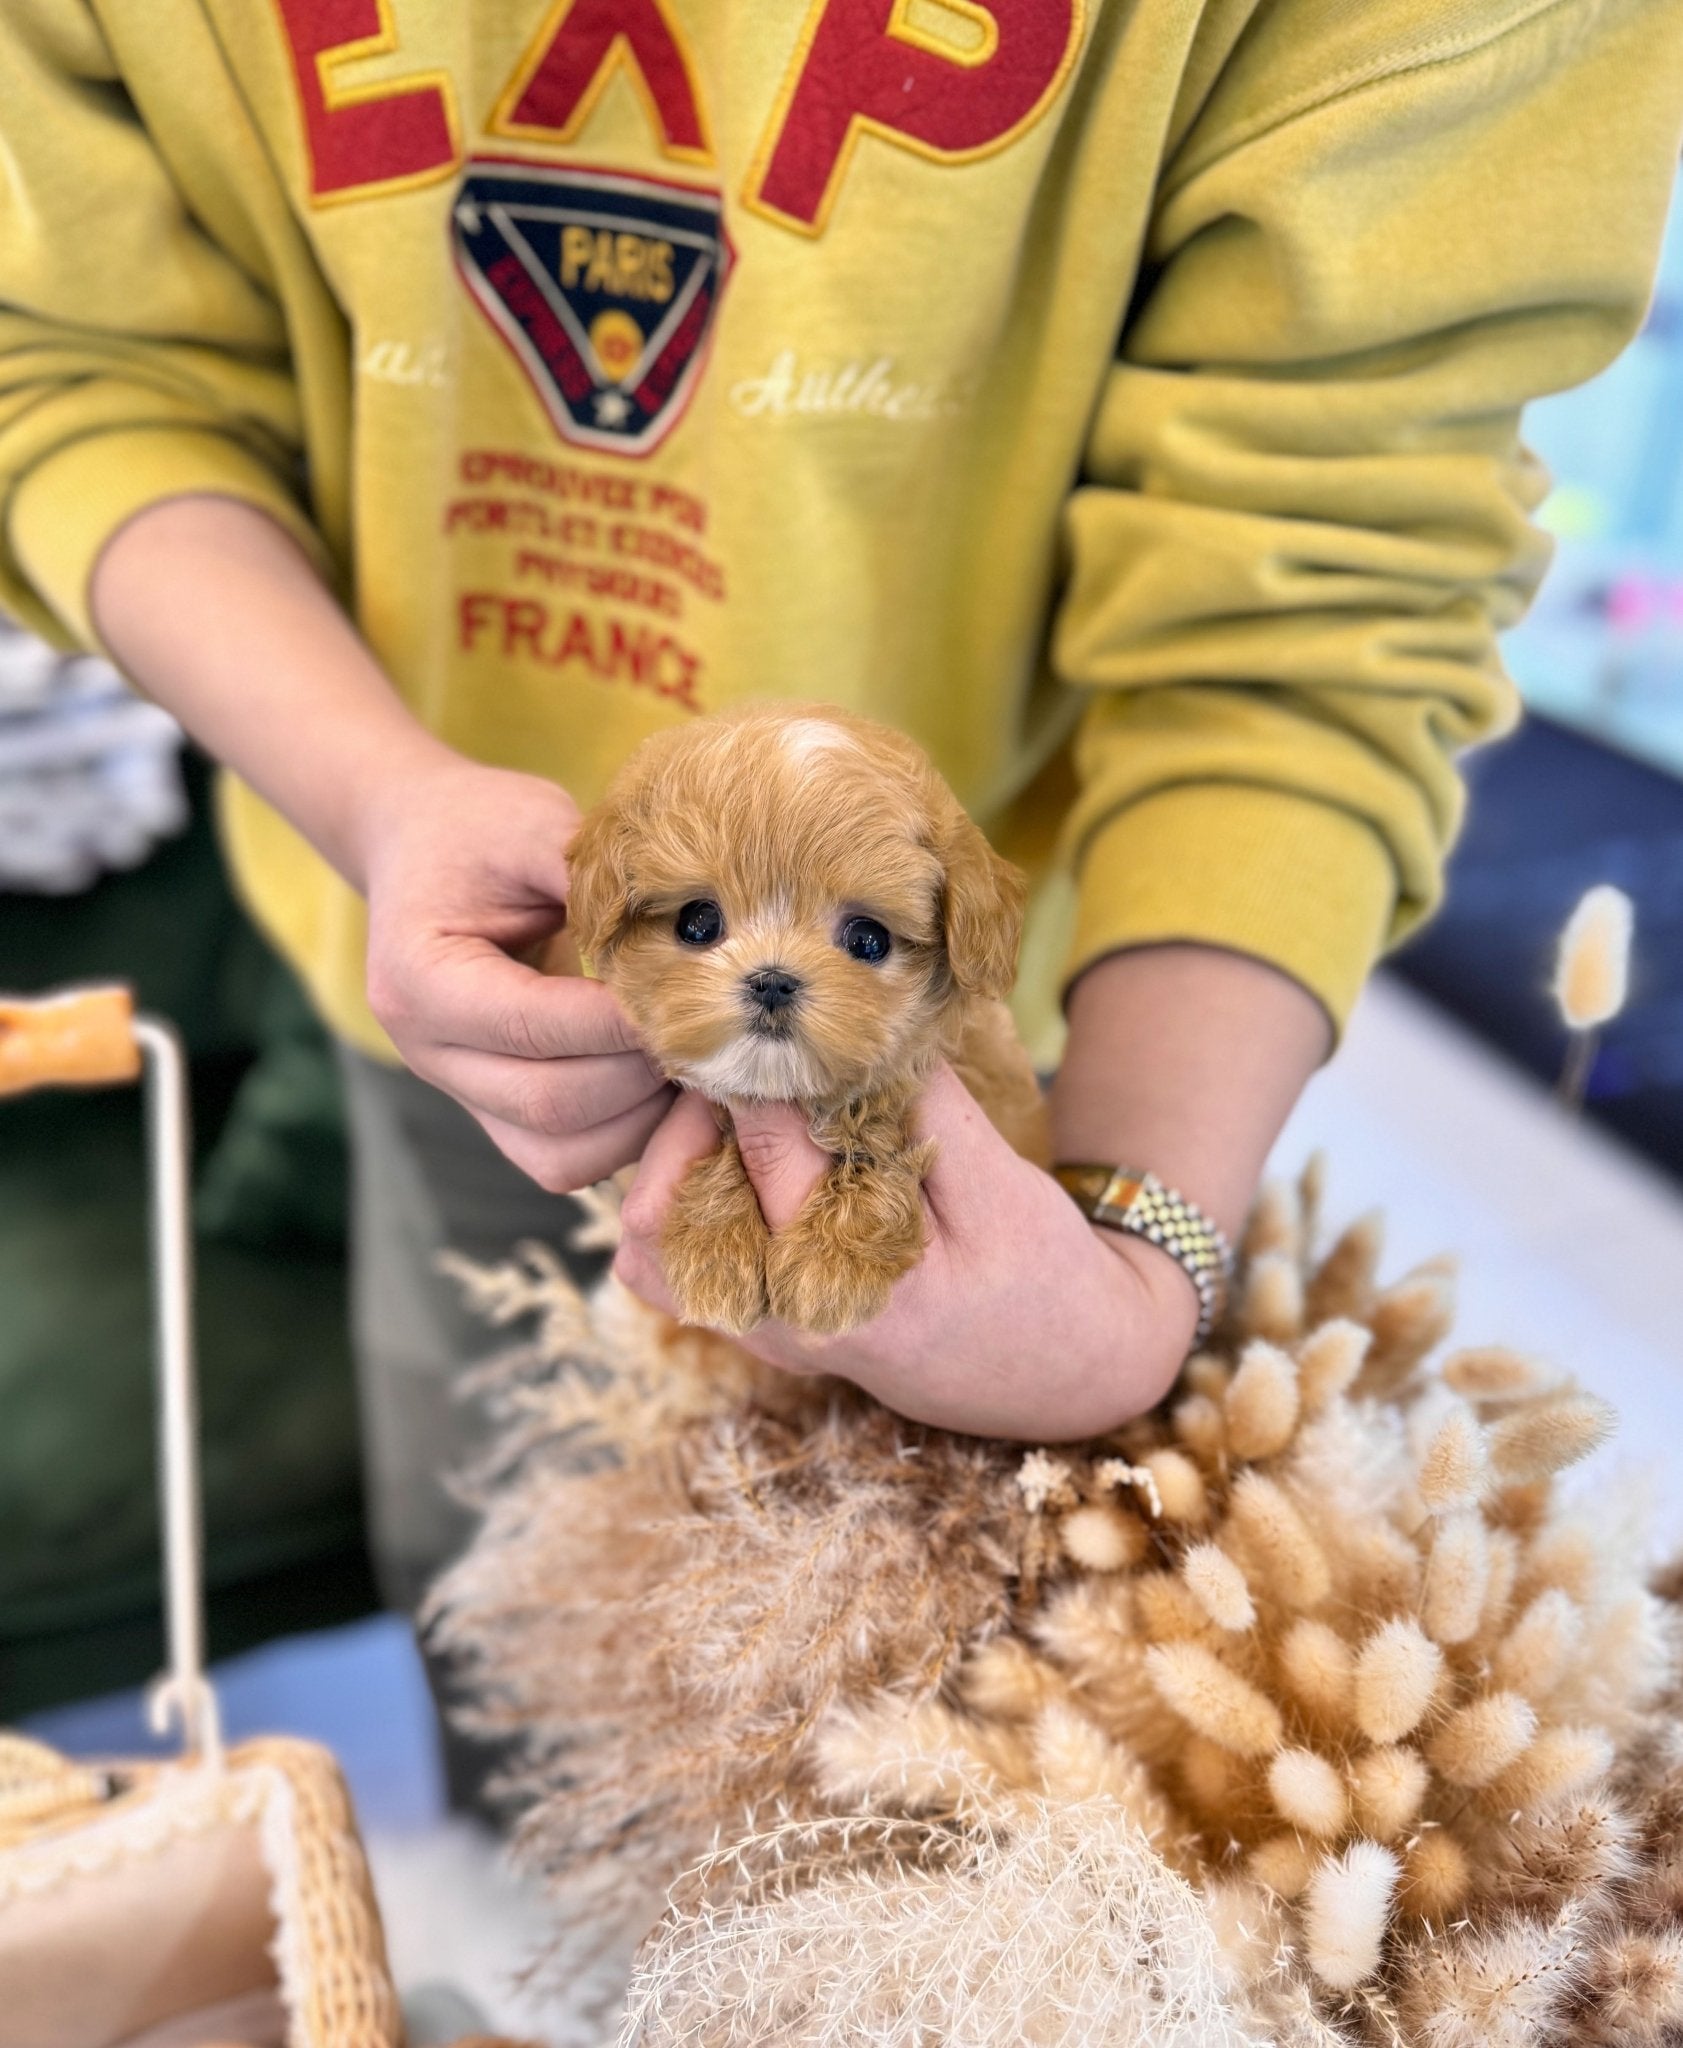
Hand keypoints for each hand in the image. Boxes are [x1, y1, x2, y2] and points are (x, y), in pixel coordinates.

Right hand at [361, 753, 674, 1190]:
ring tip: (695, 1063)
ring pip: (561, 1155)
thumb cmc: (478, 830)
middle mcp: (426, 1051)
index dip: (623, 1020)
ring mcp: (457, 1092)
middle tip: (710, 1033)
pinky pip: (562, 1161)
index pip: (534, 1024)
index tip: (695, 992)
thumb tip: (695, 930)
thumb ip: (596, 881)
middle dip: (643, 1073)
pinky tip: (665, 1085)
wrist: (422, 849)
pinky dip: (624, 1138)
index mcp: (420, 978)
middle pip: (551, 1103)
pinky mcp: (492, 1114)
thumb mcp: (533, 826)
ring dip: (643, 1120)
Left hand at [613, 1063, 1199, 1439]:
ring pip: (644, 1246)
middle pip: (665, 1206)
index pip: (767, 1151)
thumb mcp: (1004, 1187)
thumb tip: (860, 1024)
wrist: (1062, 1376)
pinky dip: (676, 1203)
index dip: (759, 1069)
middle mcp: (788, 1324)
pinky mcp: (755, 1329)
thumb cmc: (1042, 1280)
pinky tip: (731, 1157)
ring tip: (728, 1107)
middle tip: (738, 1057)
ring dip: (668, 1162)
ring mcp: (762, 1335)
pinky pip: (668, 1269)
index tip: (765, 1016)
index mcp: (854, 1289)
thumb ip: (927, 1111)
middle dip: (690, 1112)